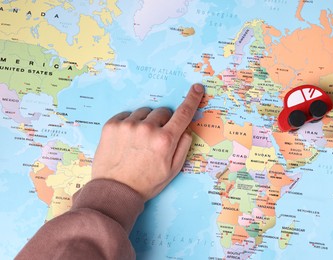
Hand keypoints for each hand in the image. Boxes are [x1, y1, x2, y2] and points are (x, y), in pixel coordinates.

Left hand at [91, 84, 203, 199]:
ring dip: (145, 121)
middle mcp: (147, 129)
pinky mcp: (112, 125)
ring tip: (138, 141)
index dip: (192, 99)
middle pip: (162, 112)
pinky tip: (127, 139)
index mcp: (165, 140)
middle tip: (156, 139)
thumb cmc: (146, 183)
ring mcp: (128, 125)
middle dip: (163, 122)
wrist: (114, 191)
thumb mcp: (172, 170)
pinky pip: (127, 115)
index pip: (183, 113)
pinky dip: (130, 123)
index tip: (197, 88)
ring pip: (144, 112)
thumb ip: (183, 146)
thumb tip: (186, 128)